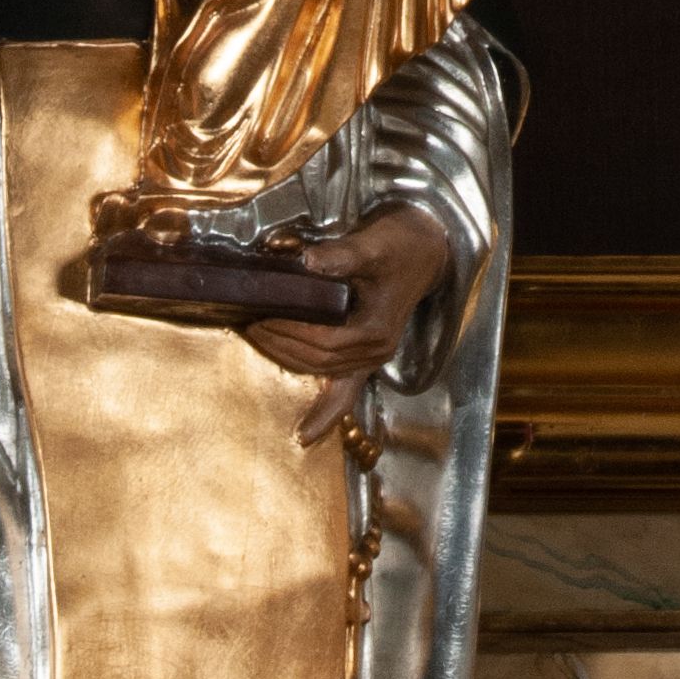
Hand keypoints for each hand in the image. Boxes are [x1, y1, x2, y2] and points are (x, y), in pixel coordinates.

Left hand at [240, 203, 452, 442]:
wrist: (429, 250)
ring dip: (289, 360)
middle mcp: (377, 352)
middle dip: (281, 346)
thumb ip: (343, 255)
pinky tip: (307, 434)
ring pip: (323, 370)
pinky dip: (327, 412)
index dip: (291, 334)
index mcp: (379, 330)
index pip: (325, 342)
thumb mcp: (376, 244)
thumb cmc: (403, 243)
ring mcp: (373, 358)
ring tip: (259, 340)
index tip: (262, 319)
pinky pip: (345, 393)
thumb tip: (307, 261)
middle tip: (250, 326)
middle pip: (319, 360)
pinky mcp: (367, 356)